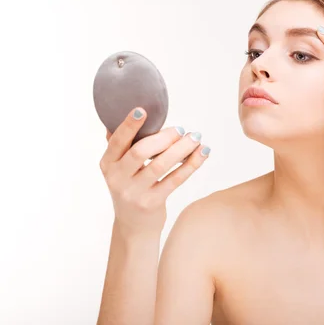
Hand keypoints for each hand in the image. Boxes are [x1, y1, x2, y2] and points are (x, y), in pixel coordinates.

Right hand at [100, 107, 209, 236]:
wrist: (133, 226)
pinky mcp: (152, 203)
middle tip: (181, 129)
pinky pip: (175, 179)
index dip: (129, 125)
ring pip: (160, 165)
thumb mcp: (118, 169)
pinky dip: (191, 164)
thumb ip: (120, 145)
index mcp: (108, 164)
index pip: (116, 141)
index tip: (142, 110)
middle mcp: (117, 178)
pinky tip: (202, 153)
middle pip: (140, 152)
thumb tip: (120, 113)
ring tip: (196, 138)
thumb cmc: (130, 187)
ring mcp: (134, 192)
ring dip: (181, 149)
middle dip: (163, 137)